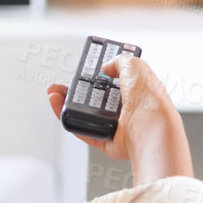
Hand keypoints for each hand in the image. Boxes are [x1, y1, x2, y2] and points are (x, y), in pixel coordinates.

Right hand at [47, 52, 191, 176]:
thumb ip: (118, 61)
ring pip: (85, 113)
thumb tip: (106, 67)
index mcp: (138, 91)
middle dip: (77, 88)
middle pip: (96, 97)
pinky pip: (81, 129)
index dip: (100, 74)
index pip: (116, 80)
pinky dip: (66, 117)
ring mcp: (115, 126)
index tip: (85, 67)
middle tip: (63, 82)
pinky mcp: (105, 140)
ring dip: (66, 102)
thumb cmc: (149, 98)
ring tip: (53, 91)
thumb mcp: (135, 65)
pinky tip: (56, 103)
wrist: (149, 128)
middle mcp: (127, 109)